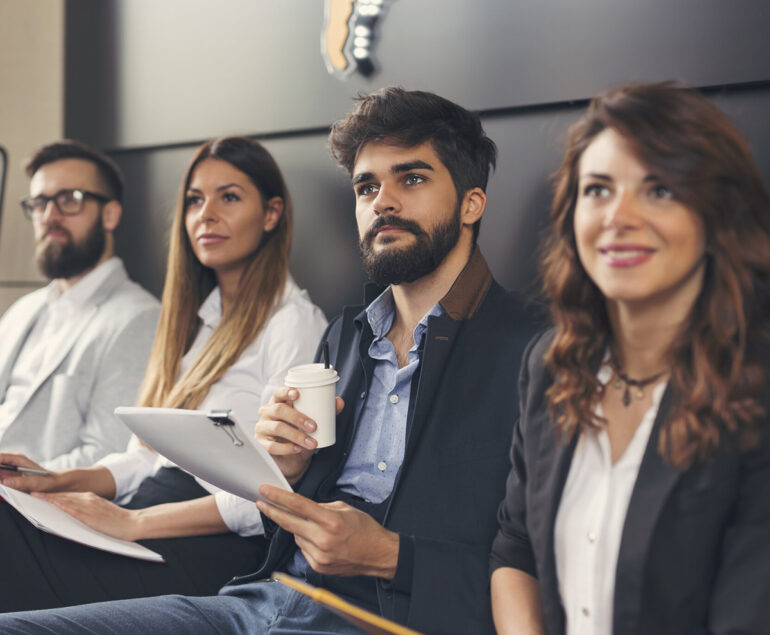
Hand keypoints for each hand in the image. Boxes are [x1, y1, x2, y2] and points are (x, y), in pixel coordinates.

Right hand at [0, 452, 65, 492]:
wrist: (53, 483)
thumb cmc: (47, 480)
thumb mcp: (36, 482)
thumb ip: (21, 482)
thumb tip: (6, 482)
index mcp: (18, 459)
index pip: (0, 458)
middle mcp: (12, 463)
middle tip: (0, 482)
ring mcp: (10, 470)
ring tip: (3, 485)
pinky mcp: (9, 477)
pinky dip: (0, 484)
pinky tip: (3, 488)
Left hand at [32, 491, 140, 540]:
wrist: (134, 523)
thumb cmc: (118, 521)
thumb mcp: (101, 511)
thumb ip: (87, 509)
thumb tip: (71, 512)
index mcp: (90, 498)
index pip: (66, 494)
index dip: (51, 493)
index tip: (37, 492)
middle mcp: (88, 498)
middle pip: (63, 494)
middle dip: (46, 493)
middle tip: (29, 490)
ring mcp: (89, 506)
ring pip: (65, 499)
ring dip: (49, 496)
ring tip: (34, 494)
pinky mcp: (91, 515)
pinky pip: (73, 508)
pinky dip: (62, 504)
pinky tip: (52, 502)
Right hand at [255, 387, 343, 483]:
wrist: (292, 459)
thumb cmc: (300, 433)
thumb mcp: (312, 423)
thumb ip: (325, 412)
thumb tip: (339, 402)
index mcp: (278, 402)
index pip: (278, 392)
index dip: (286, 391)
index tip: (297, 394)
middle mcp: (267, 413)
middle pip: (279, 409)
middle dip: (298, 417)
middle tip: (314, 426)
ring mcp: (262, 428)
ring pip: (277, 427)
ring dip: (296, 435)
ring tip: (311, 442)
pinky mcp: (261, 444)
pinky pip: (271, 445)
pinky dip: (286, 448)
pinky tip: (297, 449)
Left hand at [257, 485, 398, 578]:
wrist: (378, 555)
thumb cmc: (365, 529)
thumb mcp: (346, 509)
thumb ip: (322, 507)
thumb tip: (303, 507)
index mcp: (331, 520)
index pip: (298, 505)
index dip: (279, 497)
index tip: (266, 490)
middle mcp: (323, 539)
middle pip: (289, 522)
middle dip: (272, 511)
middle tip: (261, 502)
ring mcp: (319, 555)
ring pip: (296, 536)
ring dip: (298, 528)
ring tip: (314, 526)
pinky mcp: (318, 566)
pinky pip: (303, 548)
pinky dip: (306, 541)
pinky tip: (319, 539)